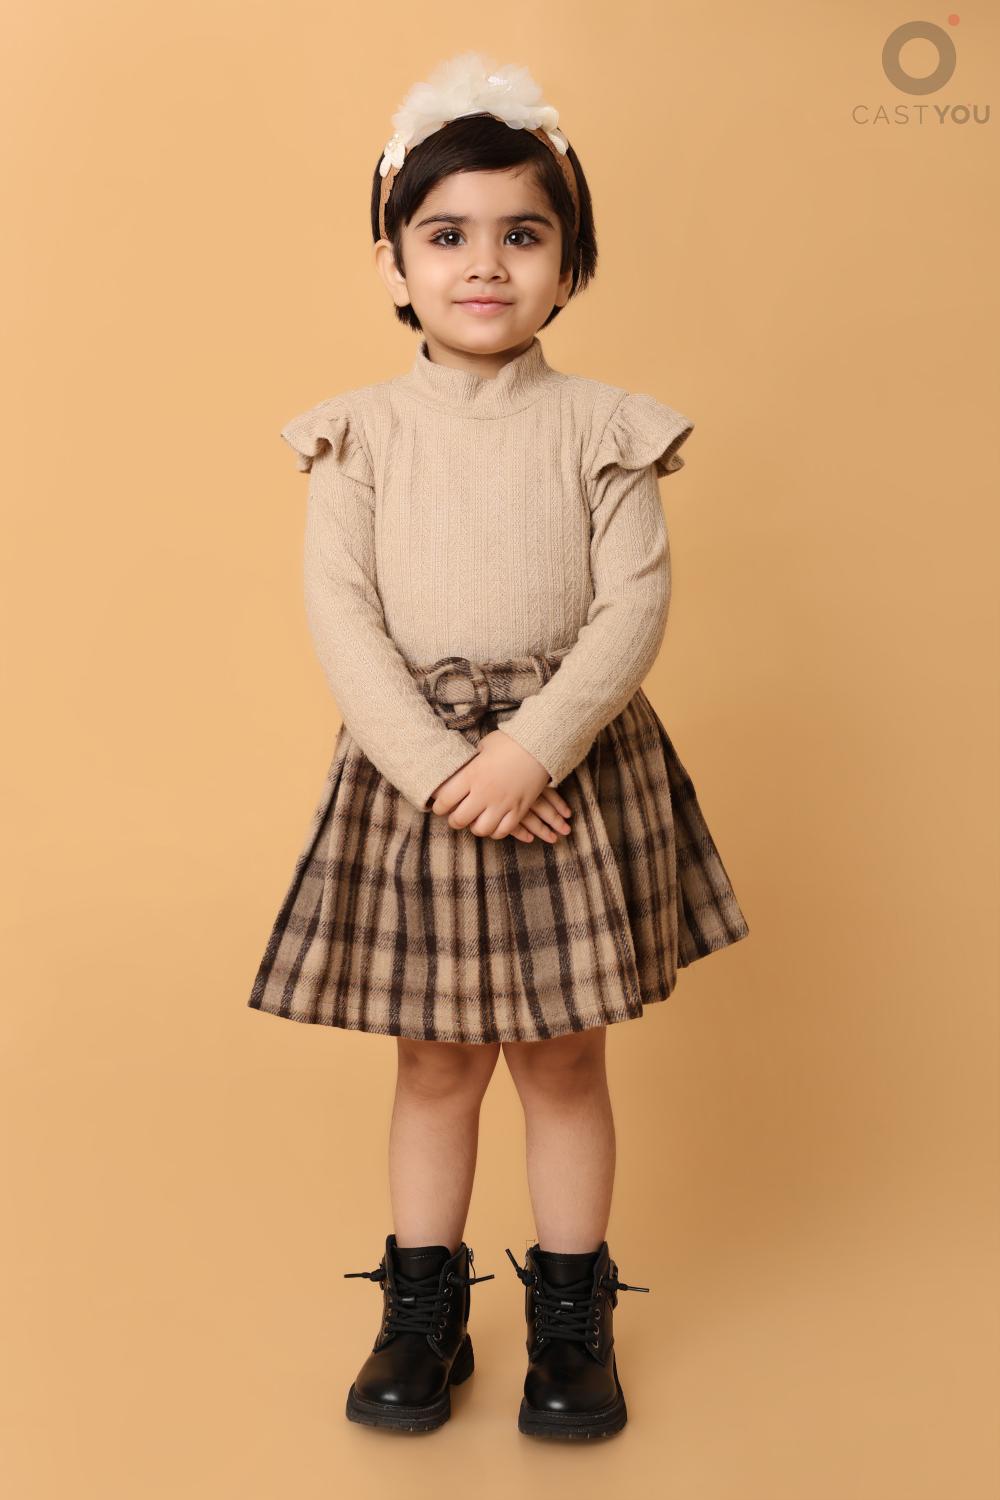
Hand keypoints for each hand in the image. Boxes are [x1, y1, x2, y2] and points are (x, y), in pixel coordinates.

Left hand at [429, 730, 572, 842]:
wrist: (540, 744)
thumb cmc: (509, 742)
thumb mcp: (483, 747)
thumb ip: (470, 762)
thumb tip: (459, 769)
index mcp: (471, 774)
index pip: (445, 800)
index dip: (438, 807)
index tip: (439, 807)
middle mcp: (484, 792)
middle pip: (459, 819)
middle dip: (454, 821)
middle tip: (455, 818)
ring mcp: (502, 803)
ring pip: (481, 829)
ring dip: (475, 828)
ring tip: (475, 822)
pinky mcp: (519, 809)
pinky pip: (503, 831)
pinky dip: (496, 832)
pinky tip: (494, 825)